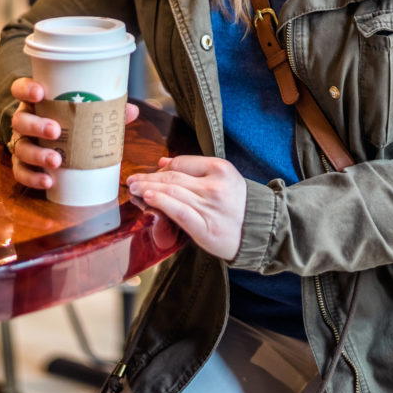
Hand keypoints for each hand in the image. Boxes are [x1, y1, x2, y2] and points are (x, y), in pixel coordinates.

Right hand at [8, 76, 139, 190]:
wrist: (53, 142)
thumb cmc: (71, 121)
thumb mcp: (84, 112)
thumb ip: (105, 110)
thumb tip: (132, 110)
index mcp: (36, 102)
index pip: (20, 89)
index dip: (26, 89)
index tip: (40, 92)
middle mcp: (24, 121)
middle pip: (21, 121)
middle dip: (36, 125)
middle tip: (55, 130)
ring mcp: (21, 143)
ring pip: (20, 148)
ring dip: (37, 154)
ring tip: (56, 161)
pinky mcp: (22, 164)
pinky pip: (21, 172)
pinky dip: (33, 178)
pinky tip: (48, 181)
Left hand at [127, 155, 246, 260]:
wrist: (259, 230)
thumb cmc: (237, 203)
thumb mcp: (222, 178)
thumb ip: (193, 168)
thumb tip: (163, 162)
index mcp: (220, 168)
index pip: (181, 164)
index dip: (161, 169)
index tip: (148, 173)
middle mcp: (214, 186)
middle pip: (173, 178)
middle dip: (149, 179)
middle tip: (132, 181)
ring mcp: (209, 206)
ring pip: (172, 193)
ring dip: (149, 189)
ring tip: (135, 189)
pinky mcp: (205, 227)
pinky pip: (178, 212)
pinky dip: (161, 203)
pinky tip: (149, 199)